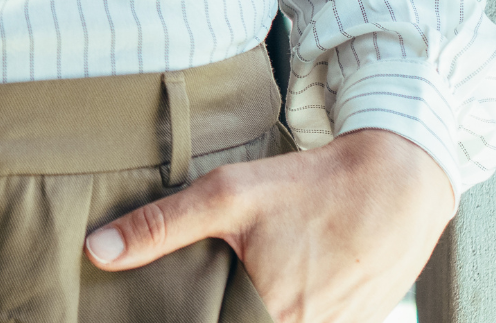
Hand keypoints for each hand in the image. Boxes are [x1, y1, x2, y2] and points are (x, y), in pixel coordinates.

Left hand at [85, 128, 453, 322]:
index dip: (202, 315)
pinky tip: (293, 281)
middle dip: (227, 309)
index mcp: (272, 317)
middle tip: (227, 283)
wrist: (398, 185)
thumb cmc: (310, 187)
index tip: (183, 303)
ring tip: (261, 278)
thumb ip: (161, 227)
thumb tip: (97, 250)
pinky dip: (294, 310)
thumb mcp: (228, 195)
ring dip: (259, 311)